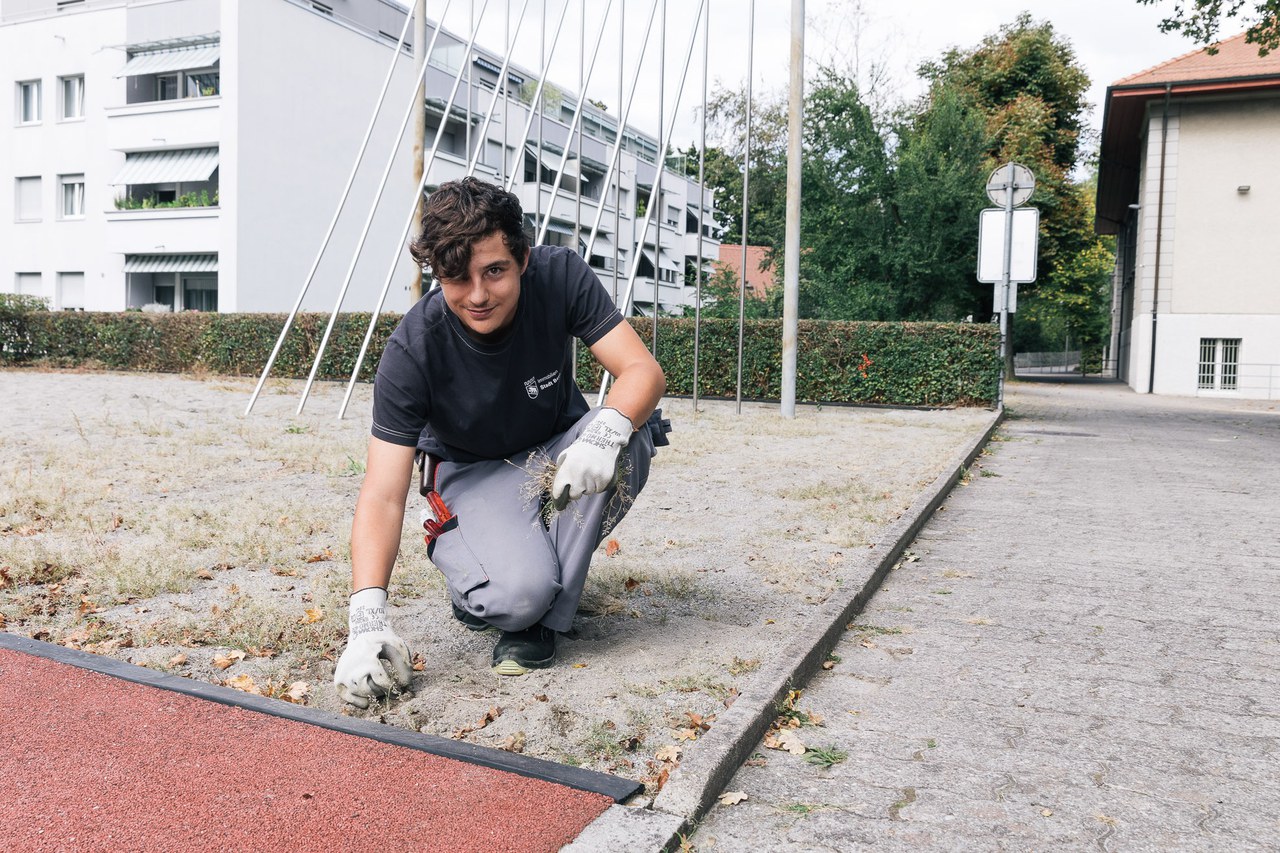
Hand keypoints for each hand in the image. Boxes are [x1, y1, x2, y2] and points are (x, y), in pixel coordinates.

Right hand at [333, 587, 412, 708]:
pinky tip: (366, 702)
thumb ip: (404, 666)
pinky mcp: (338, 678)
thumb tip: (406, 686)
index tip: (399, 688)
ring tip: (380, 691)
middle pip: (369, 689)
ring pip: (358, 693)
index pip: (381, 680)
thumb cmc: (384, 641)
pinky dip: (356, 701)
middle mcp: (352, 664)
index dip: (392, 687)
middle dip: (383, 692)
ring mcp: (343, 672)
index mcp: (368, 655)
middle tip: (391, 690)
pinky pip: (345, 696)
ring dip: (372, 695)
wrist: (365, 632)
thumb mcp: (398, 648)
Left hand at [552, 407, 632, 506]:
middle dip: (576, 491)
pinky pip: (599, 490)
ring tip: (590, 474)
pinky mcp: (605, 478)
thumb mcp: (566, 455)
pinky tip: (597, 475)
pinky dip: (598, 485)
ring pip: (588, 492)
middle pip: (575, 495)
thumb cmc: (582, 449)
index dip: (559, 495)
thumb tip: (559, 487)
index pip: (559, 490)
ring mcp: (593, 476)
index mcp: (567, 467)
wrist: (602, 439)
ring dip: (588, 487)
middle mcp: (580, 473)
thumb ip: (561, 470)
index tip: (560, 498)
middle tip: (579, 484)